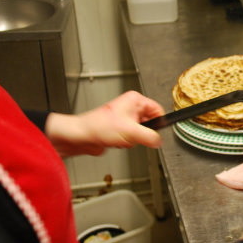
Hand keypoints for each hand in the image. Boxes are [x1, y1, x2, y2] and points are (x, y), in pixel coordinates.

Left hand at [44, 91, 163, 156]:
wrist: (82, 137)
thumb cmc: (98, 126)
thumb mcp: (131, 132)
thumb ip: (150, 137)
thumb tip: (159, 140)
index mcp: (135, 100)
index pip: (157, 109)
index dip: (159, 122)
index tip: (157, 132)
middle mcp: (130, 107)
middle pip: (150, 122)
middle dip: (143, 133)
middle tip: (133, 135)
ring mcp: (125, 118)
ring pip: (141, 132)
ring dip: (134, 139)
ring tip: (122, 137)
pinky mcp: (121, 129)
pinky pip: (133, 138)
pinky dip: (128, 142)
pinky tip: (118, 141)